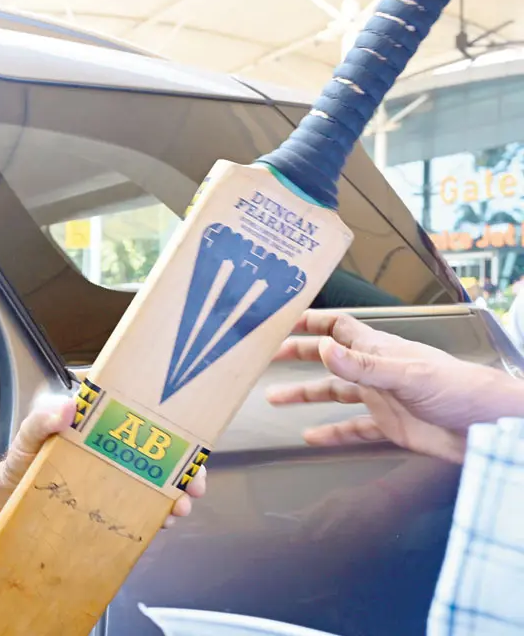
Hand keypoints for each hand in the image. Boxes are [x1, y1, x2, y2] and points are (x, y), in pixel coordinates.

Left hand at [0, 394, 205, 525]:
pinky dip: (158, 513)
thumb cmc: (22, 460)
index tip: (188, 440)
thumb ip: (40, 420)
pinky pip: (144, 506)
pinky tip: (162, 523)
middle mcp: (117, 447)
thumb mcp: (28, 436)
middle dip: (186, 467)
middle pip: (163, 451)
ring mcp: (118, 475)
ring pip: (159, 480)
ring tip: (179, 509)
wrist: (9, 500)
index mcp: (102, 422)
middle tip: (194, 485)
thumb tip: (66, 408)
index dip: (172, 424)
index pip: (145, 415)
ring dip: (177, 493)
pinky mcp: (114, 502)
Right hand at [268, 310, 523, 462]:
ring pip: (335, 393)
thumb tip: (322, 348)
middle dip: (299, 354)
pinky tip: (312, 437)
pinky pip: (352, 429)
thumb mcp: (406, 373)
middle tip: (268, 356)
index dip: (311, 321)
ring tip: (275, 398)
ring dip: (305, 395)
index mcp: (379, 350)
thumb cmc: (458, 389)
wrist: (489, 429)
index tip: (282, 320)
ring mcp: (382, 399)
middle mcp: (376, 371)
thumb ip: (362, 364)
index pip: (339, 327)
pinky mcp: (390, 427)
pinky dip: (331, 433)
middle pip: (330, 358)